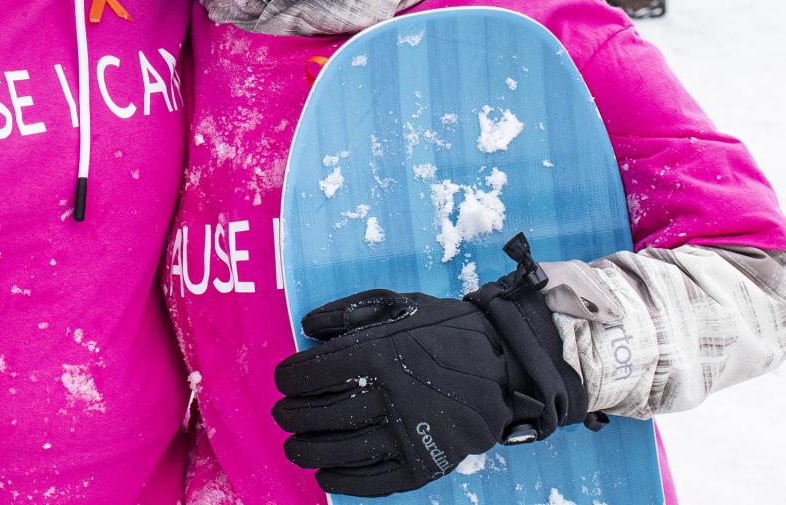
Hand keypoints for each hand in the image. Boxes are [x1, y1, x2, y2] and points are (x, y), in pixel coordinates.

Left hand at [271, 234, 593, 496]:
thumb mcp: (398, 305)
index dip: (289, 378)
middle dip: (292, 415)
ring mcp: (408, 434)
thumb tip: (306, 326)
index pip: (313, 373)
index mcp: (379, 354)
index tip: (283, 381)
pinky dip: (344, 480)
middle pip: (320, 414)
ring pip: (340, 450)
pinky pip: (374, 480)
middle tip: (282, 414)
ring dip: (307, 450)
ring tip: (294, 446)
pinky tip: (325, 473)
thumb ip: (350, 312)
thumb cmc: (444, 330)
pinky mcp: (424, 464)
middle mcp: (390, 396)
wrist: (503, 364)